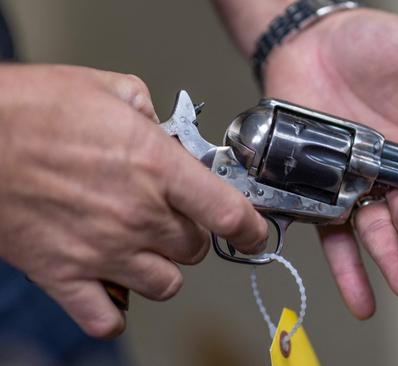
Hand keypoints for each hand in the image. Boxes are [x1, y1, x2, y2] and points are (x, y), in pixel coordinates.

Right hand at [0, 65, 266, 337]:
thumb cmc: (33, 107)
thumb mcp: (110, 88)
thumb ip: (152, 112)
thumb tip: (165, 130)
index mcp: (157, 167)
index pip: (229, 213)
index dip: (252, 228)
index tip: (255, 232)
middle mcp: (137, 215)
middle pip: (197, 250)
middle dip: (194, 235)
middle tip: (175, 219)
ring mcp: (102, 251)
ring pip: (166, 284)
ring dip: (163, 269)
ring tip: (146, 249)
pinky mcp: (64, 275)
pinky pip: (107, 318)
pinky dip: (115, 310)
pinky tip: (111, 286)